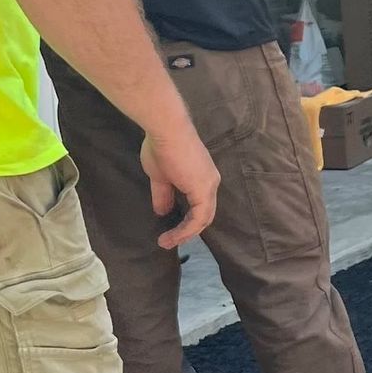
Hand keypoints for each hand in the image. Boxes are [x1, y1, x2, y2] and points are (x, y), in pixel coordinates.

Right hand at [141, 124, 219, 249]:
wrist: (165, 130)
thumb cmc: (162, 147)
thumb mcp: (160, 176)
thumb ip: (164, 195)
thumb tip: (162, 211)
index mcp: (203, 178)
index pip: (200, 205)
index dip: (187, 221)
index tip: (170, 231)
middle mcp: (211, 182)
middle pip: (204, 214)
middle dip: (187, 231)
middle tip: (169, 241)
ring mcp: (209, 186)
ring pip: (203, 218)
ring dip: (185, 234)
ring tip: (166, 242)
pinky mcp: (203, 190)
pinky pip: (198, 218)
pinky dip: (186, 230)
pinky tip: (172, 236)